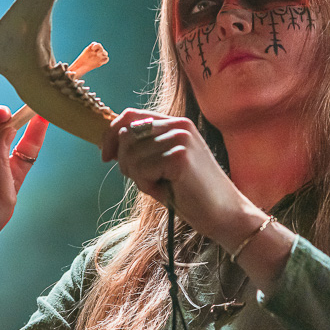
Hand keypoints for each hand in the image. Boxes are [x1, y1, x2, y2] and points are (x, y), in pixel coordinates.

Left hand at [101, 109, 249, 239]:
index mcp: (175, 123)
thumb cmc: (191, 193)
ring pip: (131, 156)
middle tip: (147, 181)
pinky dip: (147, 185)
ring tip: (163, 186)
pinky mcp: (179, 157)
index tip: (105, 155)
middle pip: (125, 136)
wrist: (224, 213)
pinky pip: (141, 169)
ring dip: (139, 178)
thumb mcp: (162, 164)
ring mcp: (180, 139)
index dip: (111, 134)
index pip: (129, 115)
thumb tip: (110, 144)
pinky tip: (168, 189)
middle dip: (126, 163)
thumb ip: (142, 149)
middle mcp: (178, 125)